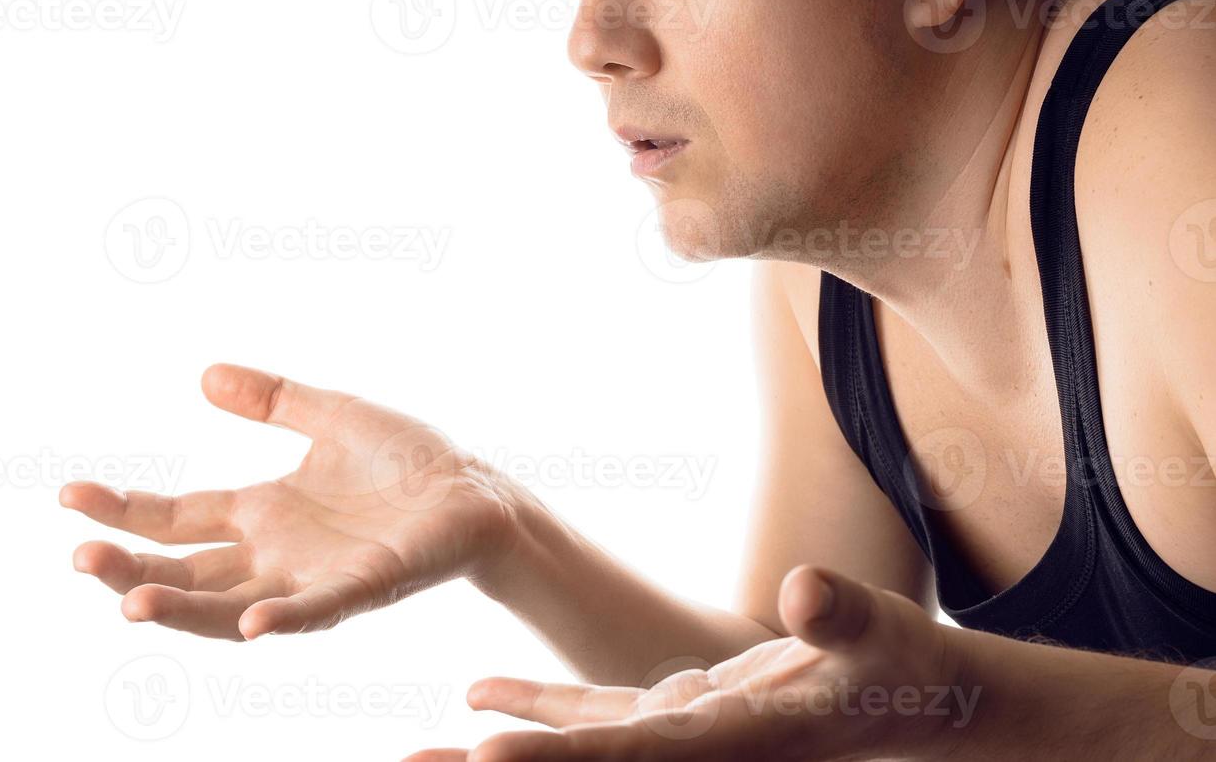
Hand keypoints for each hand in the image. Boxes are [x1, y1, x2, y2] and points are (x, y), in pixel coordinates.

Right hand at [60, 363, 518, 640]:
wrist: (476, 491)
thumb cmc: (408, 463)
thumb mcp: (331, 415)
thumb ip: (272, 399)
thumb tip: (204, 375)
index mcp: (263, 513)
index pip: (176, 518)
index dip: (124, 511)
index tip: (68, 495)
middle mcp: (276, 555)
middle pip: (187, 572)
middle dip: (131, 569)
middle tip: (80, 557)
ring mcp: (315, 578)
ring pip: (233, 607)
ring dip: (183, 609)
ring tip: (130, 602)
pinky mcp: (364, 586)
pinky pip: (317, 612)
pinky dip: (283, 620)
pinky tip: (250, 624)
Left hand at [405, 565, 968, 760]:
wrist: (919, 707)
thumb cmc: (914, 675)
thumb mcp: (889, 641)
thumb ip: (845, 619)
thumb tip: (804, 591)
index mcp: (736, 740)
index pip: (631, 752)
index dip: (558, 755)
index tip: (484, 756)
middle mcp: (694, 751)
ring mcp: (682, 739)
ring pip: (575, 748)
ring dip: (499, 750)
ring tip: (417, 749)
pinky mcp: (682, 719)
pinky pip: (598, 720)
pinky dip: (539, 711)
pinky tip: (479, 695)